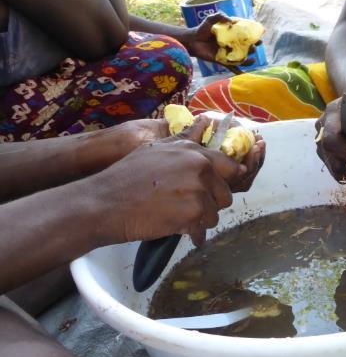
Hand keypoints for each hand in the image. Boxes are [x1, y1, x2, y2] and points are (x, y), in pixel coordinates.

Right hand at [90, 116, 263, 245]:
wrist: (106, 203)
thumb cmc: (127, 177)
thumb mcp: (156, 150)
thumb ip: (185, 142)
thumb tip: (207, 122)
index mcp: (193, 151)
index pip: (228, 165)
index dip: (226, 180)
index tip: (219, 190)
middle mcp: (200, 167)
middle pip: (225, 194)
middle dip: (210, 203)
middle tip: (188, 207)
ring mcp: (198, 190)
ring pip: (214, 214)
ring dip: (200, 220)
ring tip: (178, 218)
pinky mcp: (193, 212)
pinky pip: (203, 229)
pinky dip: (193, 234)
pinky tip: (180, 232)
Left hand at [179, 13, 258, 67]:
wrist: (193, 40)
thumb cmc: (202, 29)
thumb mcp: (211, 19)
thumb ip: (220, 16)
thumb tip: (230, 20)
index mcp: (232, 35)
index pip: (245, 36)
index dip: (254, 37)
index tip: (259, 38)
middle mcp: (232, 44)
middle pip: (246, 48)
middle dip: (252, 49)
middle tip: (254, 48)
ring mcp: (228, 53)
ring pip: (241, 58)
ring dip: (248, 60)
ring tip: (252, 60)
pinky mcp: (223, 61)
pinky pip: (232, 67)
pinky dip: (238, 71)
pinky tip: (244, 75)